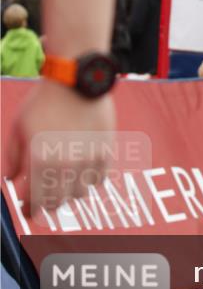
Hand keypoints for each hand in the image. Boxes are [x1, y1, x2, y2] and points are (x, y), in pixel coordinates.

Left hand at [4, 80, 115, 218]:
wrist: (76, 78)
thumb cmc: (44, 100)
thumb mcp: (18, 127)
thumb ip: (13, 158)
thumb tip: (10, 180)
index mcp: (40, 160)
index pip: (35, 202)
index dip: (29, 209)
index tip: (27, 209)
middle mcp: (65, 164)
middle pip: (58, 202)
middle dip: (48, 202)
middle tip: (43, 196)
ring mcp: (88, 158)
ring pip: (79, 193)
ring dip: (69, 191)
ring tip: (63, 180)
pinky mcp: (106, 150)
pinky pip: (99, 179)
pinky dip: (90, 180)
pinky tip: (82, 171)